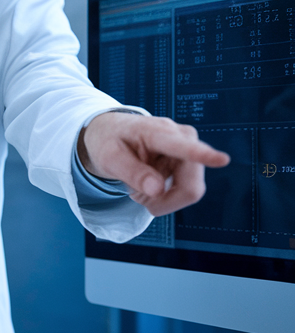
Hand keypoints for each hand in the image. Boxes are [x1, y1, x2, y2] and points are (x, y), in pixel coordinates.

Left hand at [80, 112, 229, 216]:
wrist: (111, 132)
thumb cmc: (109, 141)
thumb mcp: (109, 158)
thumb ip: (132, 173)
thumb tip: (158, 190)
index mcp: (157, 132)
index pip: (182, 146)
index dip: (203, 155)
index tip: (222, 159)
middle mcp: (182, 137)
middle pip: (190, 185)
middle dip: (165, 200)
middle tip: (138, 199)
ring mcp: (189, 150)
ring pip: (190, 191)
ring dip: (163, 198)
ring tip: (139, 190)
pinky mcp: (190, 161)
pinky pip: (186, 189)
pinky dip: (166, 195)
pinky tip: (148, 186)